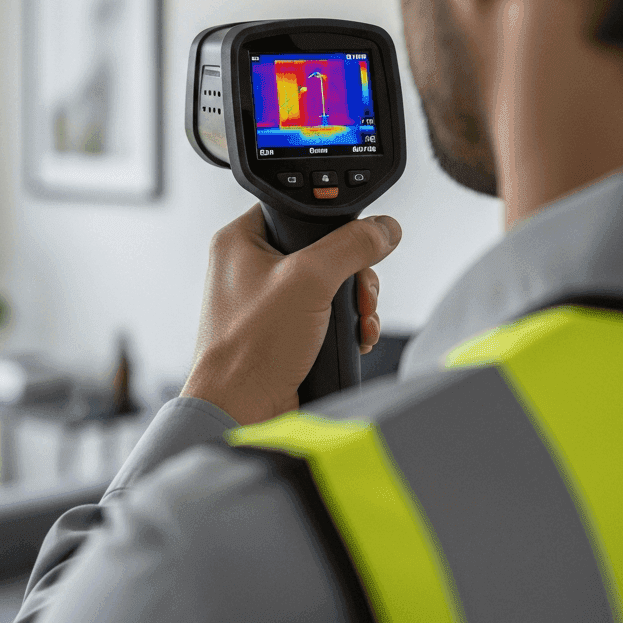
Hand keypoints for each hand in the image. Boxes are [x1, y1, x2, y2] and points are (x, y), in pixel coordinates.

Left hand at [180, 204, 401, 425]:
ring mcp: (266, 301)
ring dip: (354, 303)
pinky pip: (326, 314)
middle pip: (321, 249)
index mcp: (240, 241)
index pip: (293, 209)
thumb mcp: (309, 281)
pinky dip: (346, 325)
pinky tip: (353, 338)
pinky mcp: (282, 331)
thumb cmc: (250, 350)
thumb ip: (351, 246)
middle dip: (351, 274)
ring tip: (359, 320)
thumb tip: (383, 228)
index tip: (355, 239)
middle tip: (359, 290)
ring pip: (329, 284)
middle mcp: (249, 267)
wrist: (243, 413)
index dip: (329, 222)